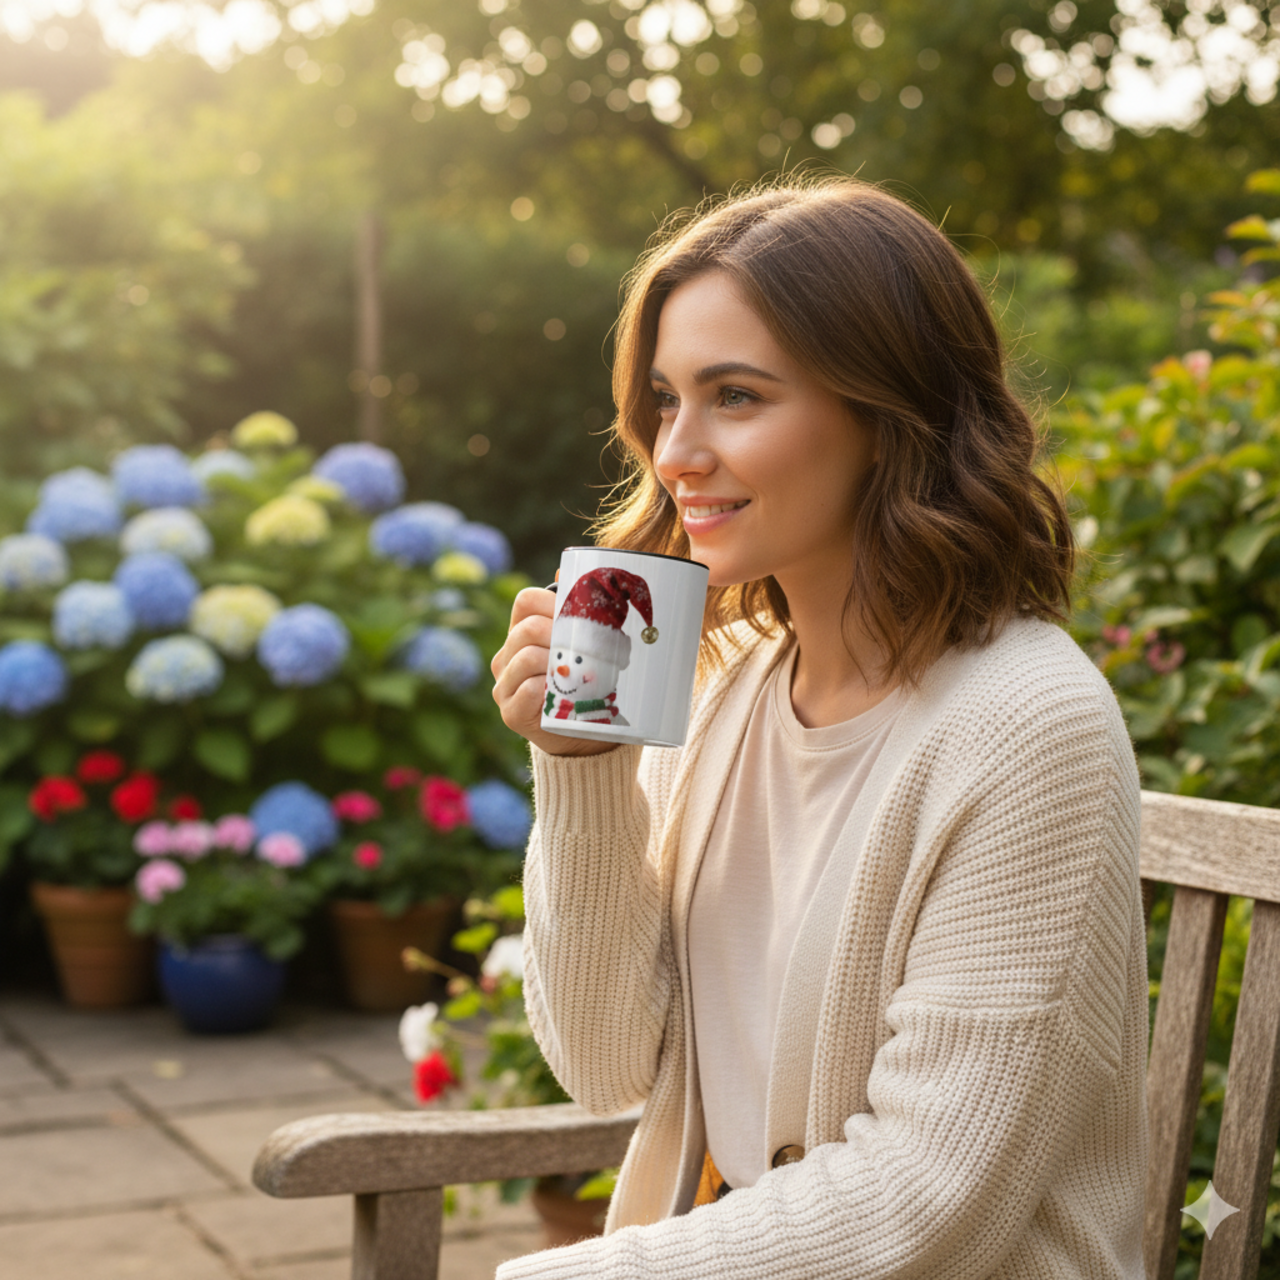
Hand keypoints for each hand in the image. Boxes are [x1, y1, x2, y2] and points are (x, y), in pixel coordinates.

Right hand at [490, 582, 615, 757]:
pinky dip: (549, 688)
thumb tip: (567, 566)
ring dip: (557, 662)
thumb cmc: (585, 684)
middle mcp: (505, 657)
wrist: (583, 735)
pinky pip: (527, 688)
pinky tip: (565, 694)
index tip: (578, 616)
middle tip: (586, 648)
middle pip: (527, 628)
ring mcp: (503, 686)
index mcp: (520, 634)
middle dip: (560, 634)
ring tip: (578, 671)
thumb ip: (576, 612)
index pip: (525, 600)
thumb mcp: (584, 646)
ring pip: (526, 657)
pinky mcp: (510, 712)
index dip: (552, 601)